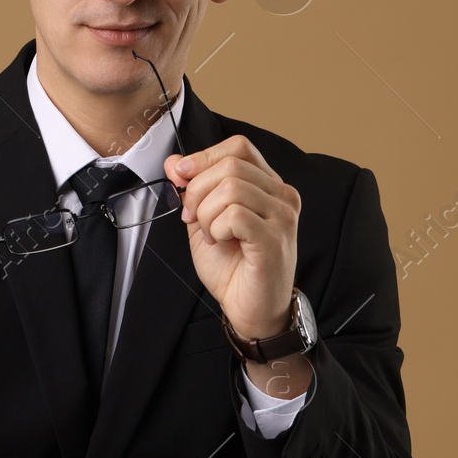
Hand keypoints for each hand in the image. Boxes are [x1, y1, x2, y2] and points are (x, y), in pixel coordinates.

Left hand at [165, 137, 299, 341]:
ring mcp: (282, 216)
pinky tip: (220, 243)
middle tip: (192, 218)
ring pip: (230, 188)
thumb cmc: (233, 268)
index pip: (239, 147)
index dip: (204, 156)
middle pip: (230, 164)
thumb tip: (175, 162)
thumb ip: (192, 190)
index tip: (181, 177)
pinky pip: (234, 214)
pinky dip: (215, 229)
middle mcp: (282, 195)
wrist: (251, 310)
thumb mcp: (204, 220)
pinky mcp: (274, 238)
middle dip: (197, 190)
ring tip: (210, 236)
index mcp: (268, 186)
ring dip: (206, 214)